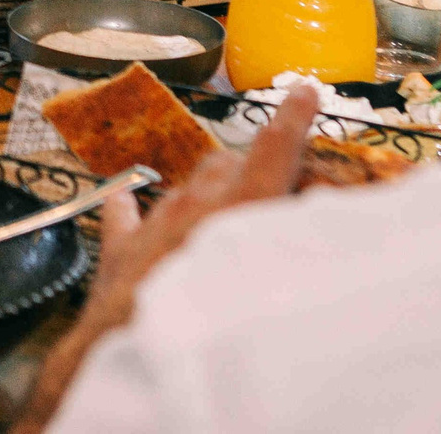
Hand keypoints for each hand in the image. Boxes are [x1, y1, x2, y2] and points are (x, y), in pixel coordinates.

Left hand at [11, 86, 319, 431]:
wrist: (143, 351)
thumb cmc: (224, 319)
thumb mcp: (280, 277)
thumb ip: (298, 239)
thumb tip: (318, 212)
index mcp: (242, 203)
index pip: (275, 145)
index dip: (293, 116)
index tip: (304, 91)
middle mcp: (197, 200)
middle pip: (225, 164)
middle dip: (246, 166)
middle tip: (267, 184)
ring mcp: (155, 220)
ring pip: (183, 188)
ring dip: (203, 195)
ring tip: (218, 215)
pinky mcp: (122, 247)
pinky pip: (126, 213)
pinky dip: (132, 207)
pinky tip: (124, 198)